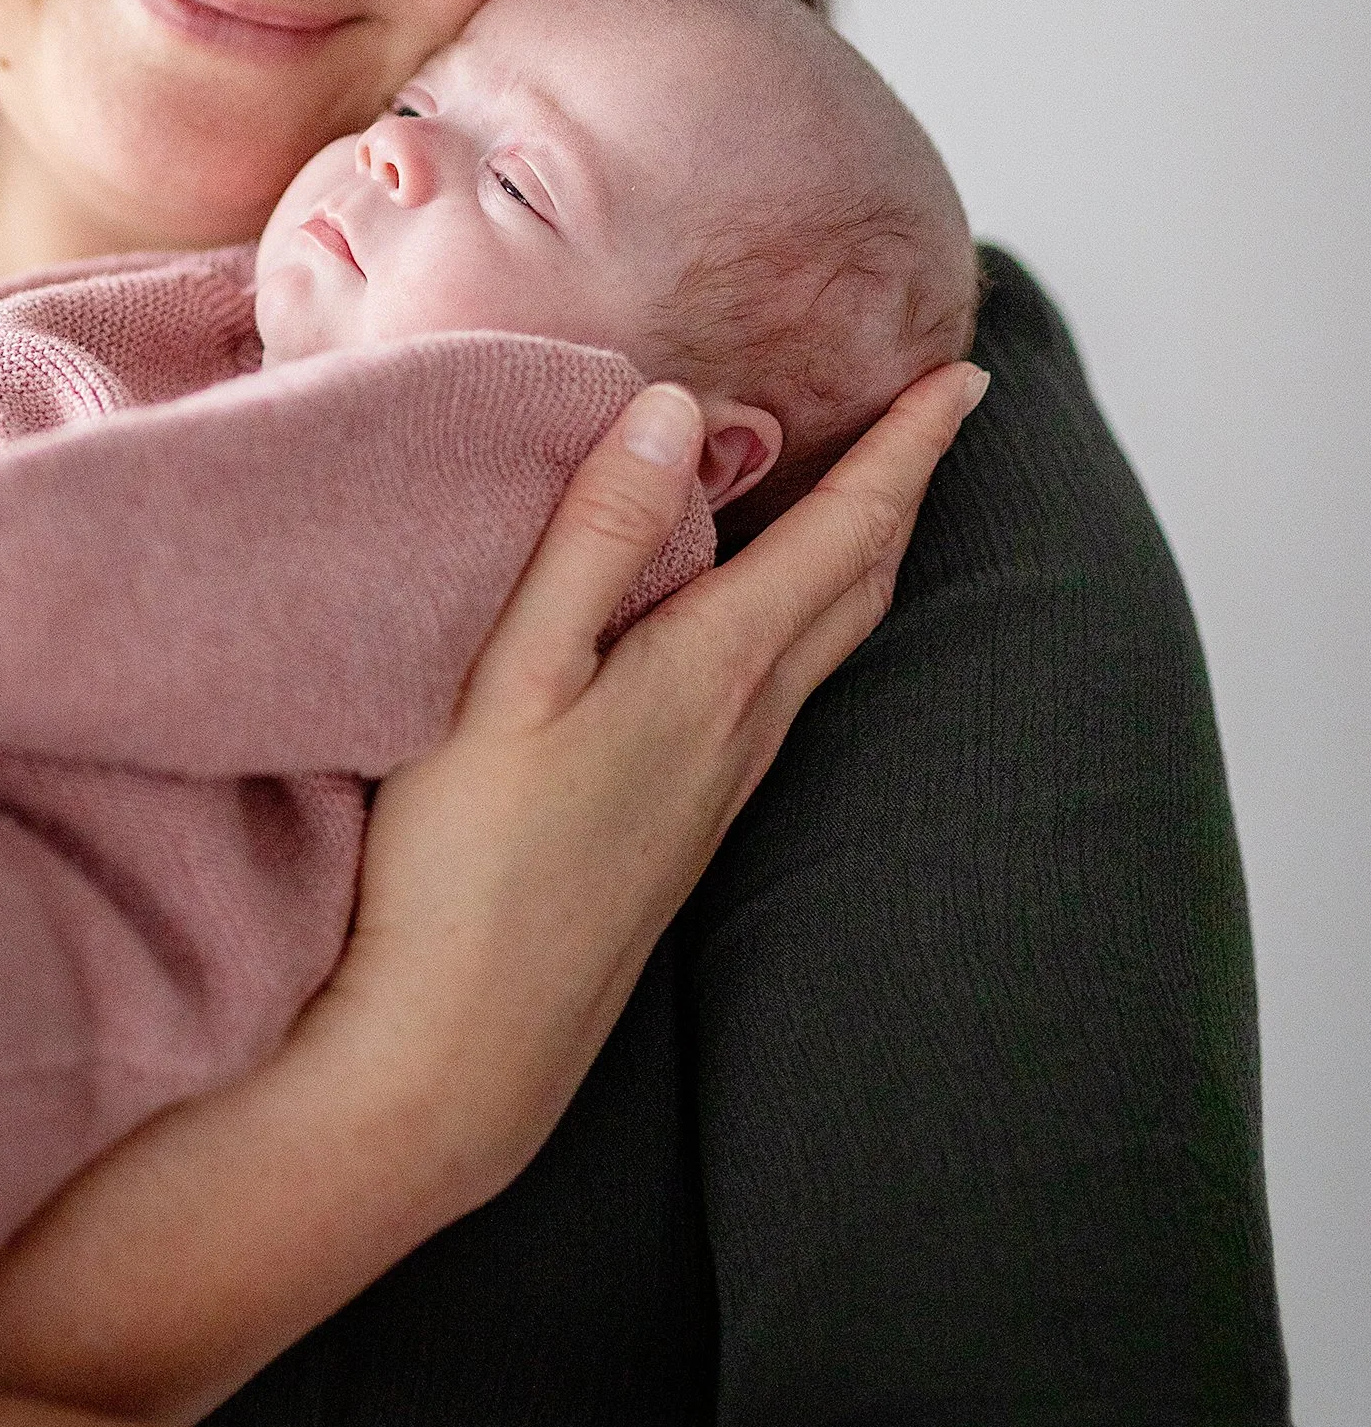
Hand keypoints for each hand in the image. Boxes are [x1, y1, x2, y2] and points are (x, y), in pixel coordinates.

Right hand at [324, 360, 987, 1212]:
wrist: (460, 1052)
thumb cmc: (466, 862)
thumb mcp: (510, 673)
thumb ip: (593, 535)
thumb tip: (671, 405)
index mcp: (712, 674)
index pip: (844, 534)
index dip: (910, 447)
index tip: (968, 374)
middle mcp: (742, 730)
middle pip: (856, 588)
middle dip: (902, 491)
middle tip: (933, 413)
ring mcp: (718, 788)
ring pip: (825, 646)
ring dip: (857, 559)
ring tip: (861, 497)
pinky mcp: (681, 830)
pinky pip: (777, 693)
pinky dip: (801, 622)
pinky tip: (753, 625)